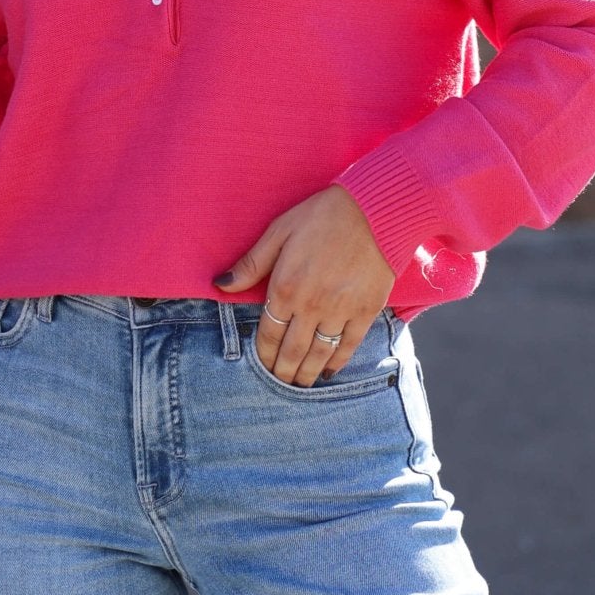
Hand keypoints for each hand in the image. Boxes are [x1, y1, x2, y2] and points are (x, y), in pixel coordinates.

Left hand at [215, 185, 394, 386]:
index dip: (263, 354)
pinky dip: (338, 362)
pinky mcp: (366, 311)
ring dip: (306, 374)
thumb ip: (251, 264)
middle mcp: (311, 306)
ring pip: (319, 354)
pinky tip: (329, 371)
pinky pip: (349, 345)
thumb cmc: (322, 215)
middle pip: (292, 351)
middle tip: (278, 383)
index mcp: (285, 287)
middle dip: (282, 373)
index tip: (261, 366)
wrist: (373, 210)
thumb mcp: (278, 231)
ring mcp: (340, 311)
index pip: (268, 334)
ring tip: (299, 385)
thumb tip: (220, 286)